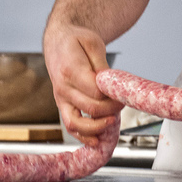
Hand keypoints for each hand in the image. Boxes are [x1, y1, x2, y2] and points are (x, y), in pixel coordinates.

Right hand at [43, 23, 123, 145]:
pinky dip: (83, 137)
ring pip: (76, 123)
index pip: (95, 91)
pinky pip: (70, 126)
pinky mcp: (62, 105)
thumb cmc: (77, 41)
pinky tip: (97, 141)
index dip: (112, 97)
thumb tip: (111, 86)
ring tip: (112, 124)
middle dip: (111, 109)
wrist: (58, 41)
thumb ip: (102, 66)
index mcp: (71, 69)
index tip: (123, 94)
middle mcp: (63, 87)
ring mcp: (61, 98)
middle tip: (123, 104)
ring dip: (97, 128)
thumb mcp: (93, 43)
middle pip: (91, 108)